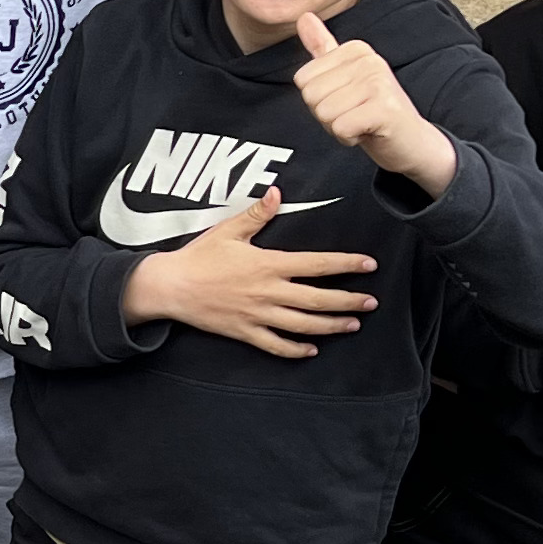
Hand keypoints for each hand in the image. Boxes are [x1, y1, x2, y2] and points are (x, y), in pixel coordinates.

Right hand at [121, 190, 379, 358]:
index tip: (368, 264)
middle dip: (348, 301)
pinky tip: (312, 350)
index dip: (345, 264)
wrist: (170, 287)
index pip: (316, 265)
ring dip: (331, 326)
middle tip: (372, 301)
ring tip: (352, 324)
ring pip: (303, 325)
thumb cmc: (198, 257)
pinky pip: (276, 346)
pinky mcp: (245, 332)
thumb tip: (276, 193)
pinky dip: (296, 350)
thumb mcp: (228, 230)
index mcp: (268, 264)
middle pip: (317, 300)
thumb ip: (257, 214)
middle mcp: (268, 292)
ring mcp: (258, 315)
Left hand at [292, 11, 457, 197]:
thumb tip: (304, 16)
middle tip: (355, 114)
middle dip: (327, 115)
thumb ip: (323, 47)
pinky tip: (368, 131)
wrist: (411, 142)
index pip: (302, 79)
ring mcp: (378, 82)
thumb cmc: (373, 111)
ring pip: (324, 113)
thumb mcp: (344, 76)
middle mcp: (368, 60)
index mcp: (356, 49)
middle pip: (310, 96)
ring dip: (338, 127)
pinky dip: (349, 138)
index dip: (319, 99)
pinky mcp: (384, 108)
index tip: (346, 101)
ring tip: (362, 121)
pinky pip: (340, 128)